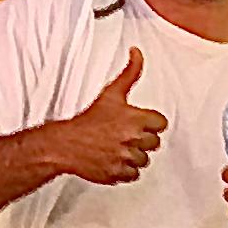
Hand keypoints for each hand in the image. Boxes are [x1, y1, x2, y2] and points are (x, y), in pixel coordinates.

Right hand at [41, 49, 165, 186]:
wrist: (66, 143)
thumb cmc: (89, 119)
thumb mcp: (112, 92)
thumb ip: (131, 72)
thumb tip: (137, 52)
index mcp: (137, 119)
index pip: (161, 124)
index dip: (150, 123)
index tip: (138, 123)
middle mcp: (134, 139)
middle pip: (154, 143)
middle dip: (142, 139)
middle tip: (125, 135)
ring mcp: (126, 158)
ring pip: (144, 160)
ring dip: (134, 155)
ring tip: (117, 147)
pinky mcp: (118, 173)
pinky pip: (133, 175)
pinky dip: (125, 170)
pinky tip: (114, 159)